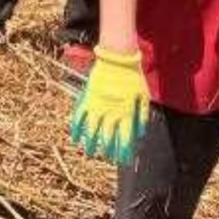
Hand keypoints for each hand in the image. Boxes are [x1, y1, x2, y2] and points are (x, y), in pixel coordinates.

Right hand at [69, 46, 150, 165]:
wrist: (117, 59)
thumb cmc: (132, 76)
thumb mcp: (143, 96)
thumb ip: (141, 115)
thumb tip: (140, 133)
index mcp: (125, 112)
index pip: (124, 137)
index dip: (123, 150)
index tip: (122, 160)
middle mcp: (110, 111)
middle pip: (108, 136)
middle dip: (108, 149)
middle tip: (107, 159)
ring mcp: (97, 105)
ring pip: (92, 130)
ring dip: (91, 143)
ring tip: (90, 153)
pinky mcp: (87, 98)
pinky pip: (80, 117)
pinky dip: (77, 128)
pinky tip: (75, 138)